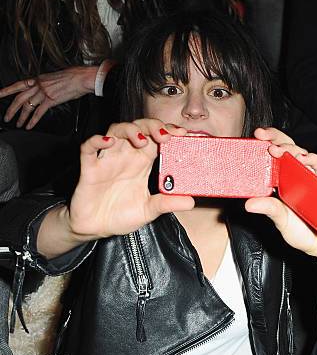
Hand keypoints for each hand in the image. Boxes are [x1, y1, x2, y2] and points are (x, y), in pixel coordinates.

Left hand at [0, 66, 97, 129]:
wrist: (82, 78)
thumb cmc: (74, 76)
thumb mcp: (56, 76)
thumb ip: (47, 83)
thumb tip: (46, 88)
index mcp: (39, 78)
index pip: (19, 85)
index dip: (7, 90)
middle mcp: (39, 85)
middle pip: (19, 98)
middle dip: (11, 109)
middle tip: (6, 116)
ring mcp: (44, 93)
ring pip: (27, 107)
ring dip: (21, 117)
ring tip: (18, 124)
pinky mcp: (51, 100)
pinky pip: (39, 113)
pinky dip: (33, 120)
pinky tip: (29, 126)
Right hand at [38, 119, 194, 258]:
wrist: (96, 228)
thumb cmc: (121, 215)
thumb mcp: (149, 210)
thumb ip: (167, 203)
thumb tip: (190, 201)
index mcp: (142, 163)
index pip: (157, 138)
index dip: (168, 131)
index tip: (182, 133)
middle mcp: (126, 157)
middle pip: (139, 128)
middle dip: (152, 126)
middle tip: (165, 136)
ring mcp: (107, 160)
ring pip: (116, 131)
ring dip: (130, 130)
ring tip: (142, 141)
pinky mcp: (89, 169)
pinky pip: (88, 147)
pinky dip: (96, 140)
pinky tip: (108, 142)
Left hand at [244, 128, 316, 271]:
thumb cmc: (302, 232)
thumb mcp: (282, 221)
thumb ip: (269, 210)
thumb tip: (249, 204)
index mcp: (281, 180)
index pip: (273, 155)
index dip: (267, 141)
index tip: (257, 135)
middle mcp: (295, 175)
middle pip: (287, 148)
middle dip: (276, 138)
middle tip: (264, 138)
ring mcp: (311, 176)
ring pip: (301, 153)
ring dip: (291, 149)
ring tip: (279, 151)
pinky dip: (313, 160)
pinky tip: (304, 158)